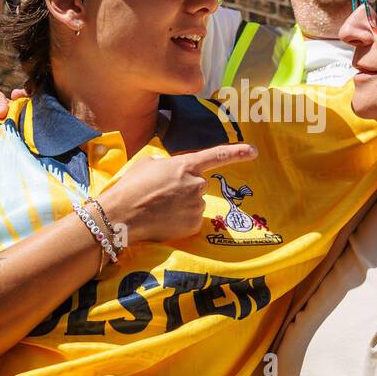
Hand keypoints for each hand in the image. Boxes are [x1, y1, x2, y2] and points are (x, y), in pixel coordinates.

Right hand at [97, 143, 258, 244]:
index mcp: (185, 165)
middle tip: (161, 195)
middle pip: (199, 184)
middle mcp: (196, 184)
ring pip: (195, 203)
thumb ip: (166, 164)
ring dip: (182, 206)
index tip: (253, 151)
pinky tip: (164, 220)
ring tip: (159, 208)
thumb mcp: (147, 164)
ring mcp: (197, 205)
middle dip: (185, 189)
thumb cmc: (131, 187)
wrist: (123, 214)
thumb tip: (171, 170)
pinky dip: (181, 221)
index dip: (237, 153)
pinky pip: (192, 220)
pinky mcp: (193, 224)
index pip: (217, 156)